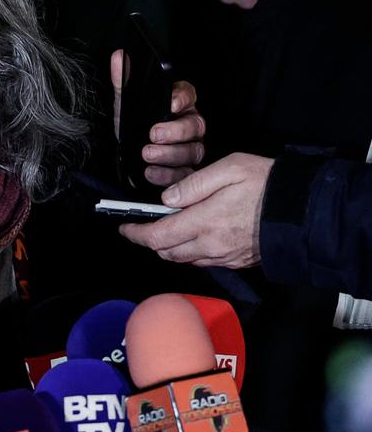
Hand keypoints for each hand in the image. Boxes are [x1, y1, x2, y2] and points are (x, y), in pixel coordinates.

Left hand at [111, 50, 205, 185]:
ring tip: (148, 154)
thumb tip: (119, 57)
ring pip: (192, 151)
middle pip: (195, 126)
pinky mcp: (185, 169)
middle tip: (154, 134)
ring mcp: (190, 148)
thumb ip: (122, 80)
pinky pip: (184, 174)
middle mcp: (189, 125)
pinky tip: (151, 172)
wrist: (128, 152)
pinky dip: (167, 175)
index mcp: (179, 104)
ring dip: (169, 154)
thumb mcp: (124, 103)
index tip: (170, 102)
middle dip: (175, 131)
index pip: (188, 95)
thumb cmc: (133, 124)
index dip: (182, 98)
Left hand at [119, 153, 273, 267]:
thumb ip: (193, 185)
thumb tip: (167, 198)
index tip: (124, 227)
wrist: (307, 211)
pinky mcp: (238, 261)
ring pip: (185, 259)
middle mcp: (212, 245)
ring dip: (171, 247)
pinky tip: (195, 235)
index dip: (136, 234)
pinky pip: (205, 261)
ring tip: (168, 228)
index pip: (157, 236)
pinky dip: (192, 252)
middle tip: (144, 226)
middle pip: (167, 252)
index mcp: (204, 222)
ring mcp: (225, 256)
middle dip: (151, 241)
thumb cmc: (268, 185)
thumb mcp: (228, 169)